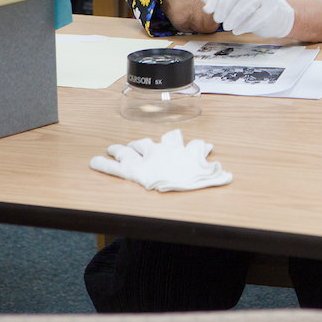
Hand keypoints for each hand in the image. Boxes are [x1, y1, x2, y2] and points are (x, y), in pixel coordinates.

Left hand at [90, 130, 229, 191]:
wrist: (181, 182)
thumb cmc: (197, 176)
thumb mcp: (211, 173)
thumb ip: (216, 173)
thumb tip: (228, 174)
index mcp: (176, 149)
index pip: (176, 140)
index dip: (176, 140)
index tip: (176, 139)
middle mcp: (158, 150)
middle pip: (147, 143)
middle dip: (140, 144)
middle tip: (135, 144)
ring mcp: (143, 160)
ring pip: (128, 151)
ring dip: (120, 149)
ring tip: (112, 148)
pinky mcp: (131, 172)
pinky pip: (114, 167)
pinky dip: (102, 164)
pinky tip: (93, 162)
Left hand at [201, 0, 294, 37]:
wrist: (275, 16)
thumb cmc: (250, 8)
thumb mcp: (234, 1)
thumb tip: (204, 0)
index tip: (208, 10)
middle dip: (224, 5)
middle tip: (218, 19)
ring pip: (248, 1)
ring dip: (234, 15)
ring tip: (227, 26)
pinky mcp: (271, 10)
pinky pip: (258, 16)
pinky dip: (246, 25)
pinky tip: (237, 31)